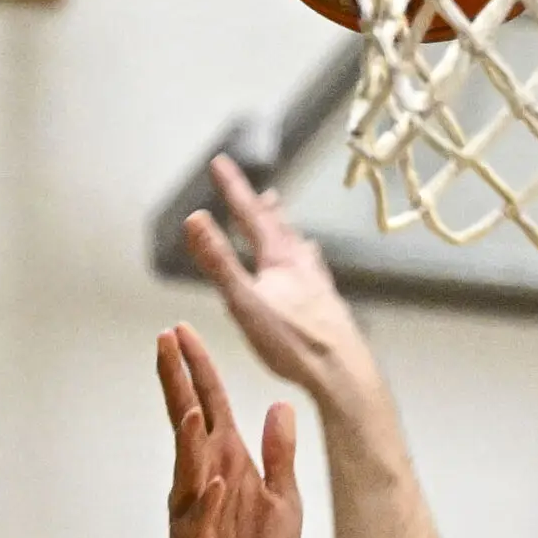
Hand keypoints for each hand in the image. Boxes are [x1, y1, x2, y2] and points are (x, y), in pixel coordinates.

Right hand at [156, 322, 300, 537]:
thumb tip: (279, 407)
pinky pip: (202, 514)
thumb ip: (280, 454)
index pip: (210, 403)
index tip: (181, 331)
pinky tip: (216, 481)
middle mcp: (205, 474)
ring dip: (187, 434)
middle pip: (187, 417)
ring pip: (188, 461)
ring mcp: (194, 504)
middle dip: (177, 380)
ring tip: (186, 403)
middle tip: (164, 340)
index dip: (197, 368)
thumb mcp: (283, 498)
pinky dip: (209, 498)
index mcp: (228, 459)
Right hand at [185, 159, 378, 413]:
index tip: (220, 163)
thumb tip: (194, 218)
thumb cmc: (294, 343)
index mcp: (280, 260)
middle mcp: (303, 267)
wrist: (344, 374)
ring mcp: (320, 288)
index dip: (233, 188)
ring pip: (303, 253)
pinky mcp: (331, 312)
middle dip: (265, 211)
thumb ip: (218, 261)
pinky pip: (317, 279)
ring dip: (292, 238)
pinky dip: (311, 270)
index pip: (251, 215)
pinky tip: (317, 279)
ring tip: (291, 229)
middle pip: (281, 230)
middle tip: (263, 193)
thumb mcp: (244, 302)